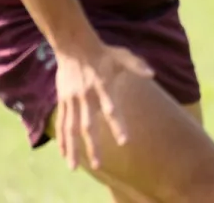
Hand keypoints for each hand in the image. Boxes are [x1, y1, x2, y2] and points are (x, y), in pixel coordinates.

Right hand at [54, 41, 153, 170]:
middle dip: (93, 146)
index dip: (118, 125)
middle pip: (89, 125)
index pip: (112, 109)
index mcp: (103, 86)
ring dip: (73, 148)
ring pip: (71, 128)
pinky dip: (62, 138)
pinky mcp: (63, 100)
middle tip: (99, 165)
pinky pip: (62, 123)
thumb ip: (136, 66)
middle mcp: (87, 95)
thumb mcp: (122, 56)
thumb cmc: (103, 53)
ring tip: (74, 167)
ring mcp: (73, 99)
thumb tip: (152, 74)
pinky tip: (64, 153)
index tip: (124, 141)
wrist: (74, 45)